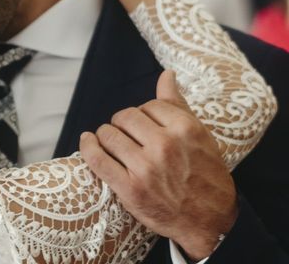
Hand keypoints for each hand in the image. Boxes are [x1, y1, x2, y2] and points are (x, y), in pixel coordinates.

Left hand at [79, 70, 237, 260]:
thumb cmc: (205, 175)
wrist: (210, 222)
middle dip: (123, 123)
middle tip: (128, 136)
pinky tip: (87, 141)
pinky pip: (97, 159)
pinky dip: (87, 147)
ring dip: (106, 136)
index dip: (144, 114)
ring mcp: (145, 167)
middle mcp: (164, 145)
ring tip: (112, 142)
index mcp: (184, 129)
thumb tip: (167, 75)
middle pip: (125, 117)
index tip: (146, 127)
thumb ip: (178, 105)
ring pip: (108, 134)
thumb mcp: (198, 137)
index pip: (148, 105)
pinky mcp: (129, 188)